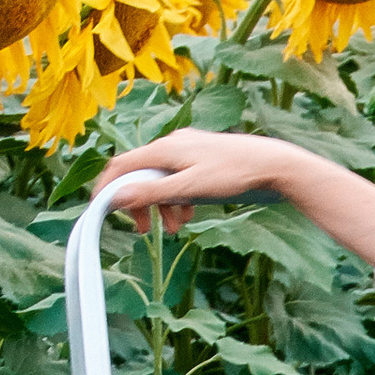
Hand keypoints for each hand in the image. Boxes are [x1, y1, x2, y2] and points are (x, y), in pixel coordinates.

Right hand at [96, 128, 304, 220]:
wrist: (274, 166)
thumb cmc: (234, 175)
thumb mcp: (190, 189)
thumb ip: (153, 194)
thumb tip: (116, 198)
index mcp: (165, 148)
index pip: (122, 165)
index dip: (108, 187)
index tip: (100, 210)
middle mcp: (173, 144)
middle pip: (140, 174)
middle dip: (140, 203)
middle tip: (145, 230)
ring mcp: (189, 151)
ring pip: (161, 180)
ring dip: (162, 206)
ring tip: (176, 227)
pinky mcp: (203, 160)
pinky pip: (178, 180)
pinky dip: (178, 199)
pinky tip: (189, 214)